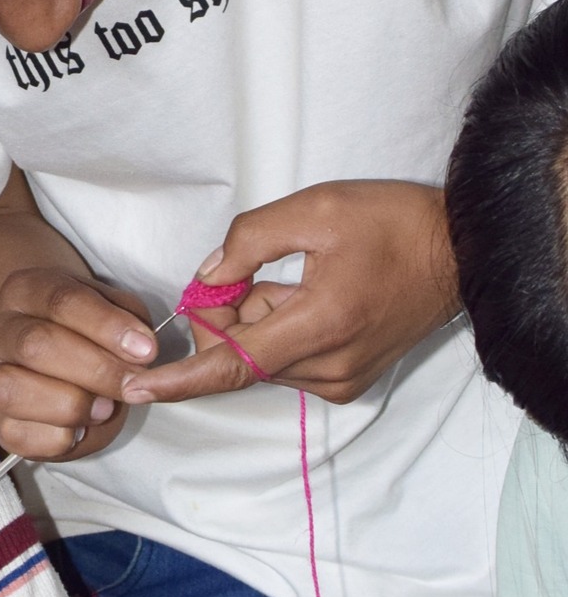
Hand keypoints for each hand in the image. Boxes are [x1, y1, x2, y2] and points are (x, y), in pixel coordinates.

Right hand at [0, 267, 155, 459]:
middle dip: (95, 370)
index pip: (61, 300)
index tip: (146, 350)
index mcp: (25, 290)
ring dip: (71, 404)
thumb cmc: (90, 335)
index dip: (106, 326)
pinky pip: (18, 434)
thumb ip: (129, 323)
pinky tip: (80, 429)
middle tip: (134, 385)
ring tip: (105, 407)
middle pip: (35, 344)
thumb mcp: (113, 313)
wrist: (62, 367)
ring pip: (12, 389)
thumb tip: (140, 352)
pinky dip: (58, 438)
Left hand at [122, 180, 458, 405]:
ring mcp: (341, 380)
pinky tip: (306, 295)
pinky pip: (286, 362)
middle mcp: (329, 367)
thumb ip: (248, 243)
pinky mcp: (349, 381)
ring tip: (295, 277)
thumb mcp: (314, 210)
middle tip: (243, 270)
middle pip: (239, 358)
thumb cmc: (392, 223)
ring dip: (254, 321)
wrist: (464, 249)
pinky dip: (277, 330)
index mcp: (319, 327)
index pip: (230, 366)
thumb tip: (207, 279)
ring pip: (260, 359)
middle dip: (224, 317)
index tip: (134, 386)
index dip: (177, 379)